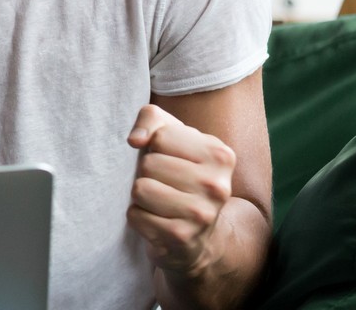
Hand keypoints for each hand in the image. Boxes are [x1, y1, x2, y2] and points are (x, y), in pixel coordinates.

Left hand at [126, 104, 235, 274]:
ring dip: (141, 195)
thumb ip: (151, 119)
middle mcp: (217, 186)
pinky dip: (138, 216)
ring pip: (140, 188)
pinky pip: (135, 214)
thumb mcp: (171, 136)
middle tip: (166, 184)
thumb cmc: (179, 173)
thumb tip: (135, 140)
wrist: (199, 235)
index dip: (155, 147)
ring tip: (160, 200)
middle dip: (147, 172)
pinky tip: (157, 220)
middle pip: (148, 164)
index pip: (160, 136)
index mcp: (220, 155)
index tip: (172, 160)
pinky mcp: (181, 236)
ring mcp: (201, 214)